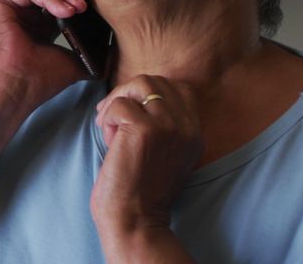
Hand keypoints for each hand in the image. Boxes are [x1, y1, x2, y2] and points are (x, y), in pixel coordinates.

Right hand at [0, 0, 91, 108]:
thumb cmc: (39, 81)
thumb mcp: (74, 60)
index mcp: (39, 19)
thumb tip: (112, 48)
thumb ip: (89, 49)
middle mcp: (23, 8)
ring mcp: (11, 4)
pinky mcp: (0, 3)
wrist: (16, 90)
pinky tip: (65, 12)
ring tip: (78, 7)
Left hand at [91, 76, 203, 235]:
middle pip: (156, 81)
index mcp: (195, 132)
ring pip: (139, 84)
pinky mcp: (145, 129)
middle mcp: (187, 126)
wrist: (135, 221)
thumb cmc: (141, 190)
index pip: (179, 88)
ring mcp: (168, 125)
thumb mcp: (165, 153)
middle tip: (112, 118)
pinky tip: (108, 141)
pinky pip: (119, 104)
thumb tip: (135, 94)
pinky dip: (107, 118)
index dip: (150, 92)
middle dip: (128, 93)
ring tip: (109, 126)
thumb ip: (163, 125)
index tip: (131, 111)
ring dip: (117, 101)